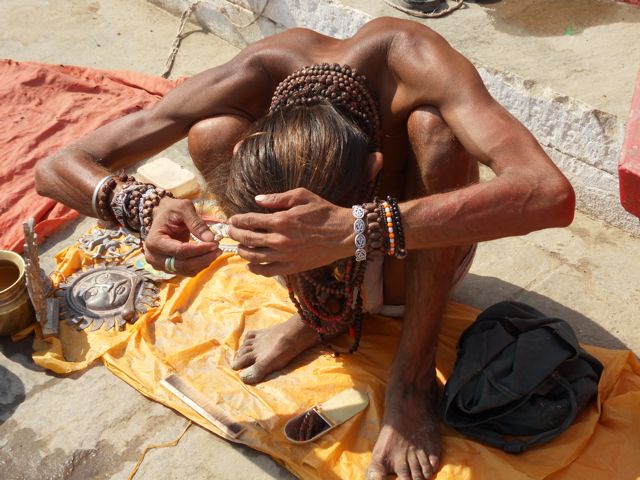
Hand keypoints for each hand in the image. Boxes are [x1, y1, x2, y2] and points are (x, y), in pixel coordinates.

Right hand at [143, 197, 221, 275]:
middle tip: (218, 249)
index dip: (199, 249)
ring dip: (203, 263)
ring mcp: (160, 265)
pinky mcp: (168, 268)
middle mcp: (154, 257)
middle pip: (183, 264)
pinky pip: (187, 271)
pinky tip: (208, 255)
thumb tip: (210, 239)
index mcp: (154, 241)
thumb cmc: (171, 210)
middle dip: (204, 258)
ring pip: (186, 270)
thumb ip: (196, 223)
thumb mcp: (184, 209)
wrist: (163, 215)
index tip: (215, 244)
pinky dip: (200, 264)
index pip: (180, 251)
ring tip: (216, 251)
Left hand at [227, 188, 352, 276]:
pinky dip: (256, 268)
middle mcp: (280, 240)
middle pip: (248, 239)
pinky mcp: (293, 267)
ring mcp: (285, 256)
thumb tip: (257, 200)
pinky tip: (251, 264)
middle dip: (235, 235)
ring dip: (242, 251)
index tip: (232, 220)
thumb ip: (277, 198)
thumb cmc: (324, 212)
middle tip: (229, 232)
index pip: (250, 221)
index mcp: (282, 220)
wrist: (344, 234)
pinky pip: (268, 271)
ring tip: (238, 247)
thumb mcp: (302, 196)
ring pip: (254, 256)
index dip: (237, 221)